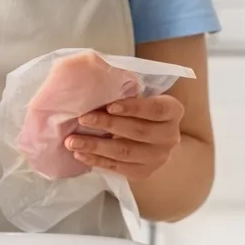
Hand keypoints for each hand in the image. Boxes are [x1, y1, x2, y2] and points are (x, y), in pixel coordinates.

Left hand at [65, 95, 184, 179]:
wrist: (155, 142)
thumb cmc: (141, 111)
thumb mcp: (142, 96)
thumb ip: (126, 88)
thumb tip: (95, 72)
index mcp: (172, 111)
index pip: (156, 109)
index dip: (133, 107)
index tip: (110, 105)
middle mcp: (170, 136)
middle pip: (138, 131)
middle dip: (107, 124)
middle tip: (82, 118)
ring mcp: (158, 157)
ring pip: (125, 152)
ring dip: (96, 146)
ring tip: (72, 141)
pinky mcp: (143, 172)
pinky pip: (118, 167)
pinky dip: (97, 160)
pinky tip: (79, 154)